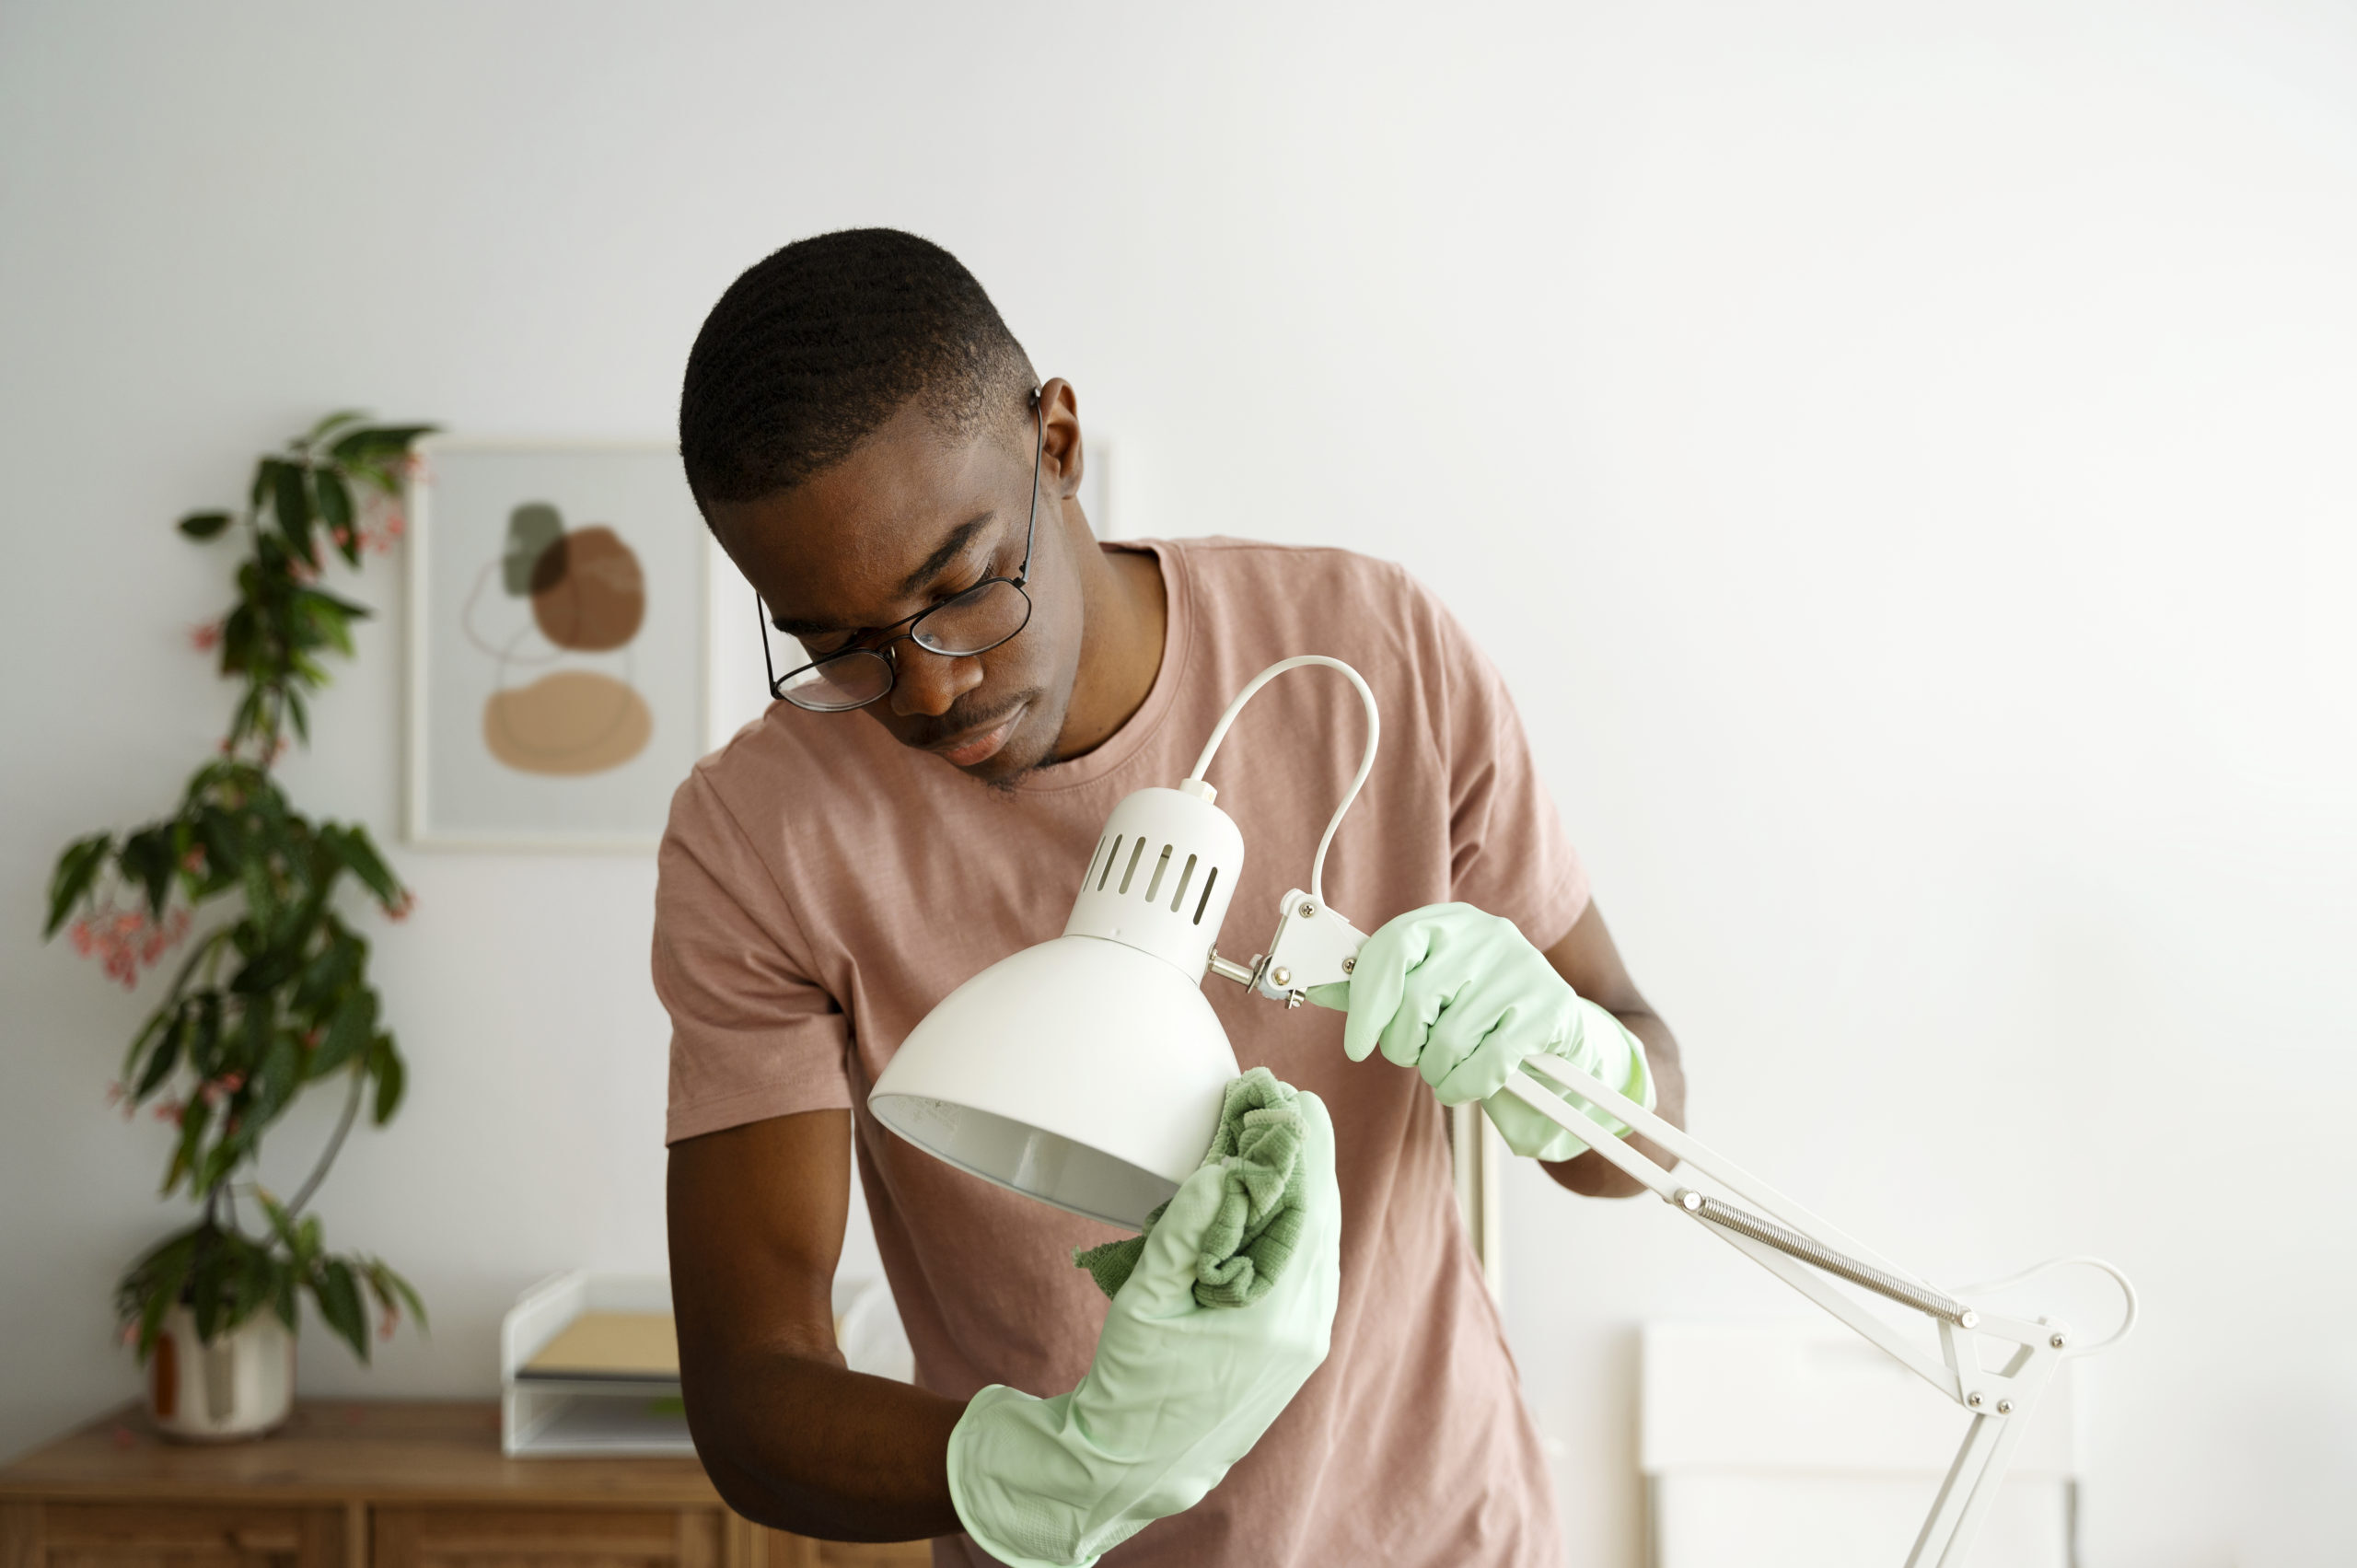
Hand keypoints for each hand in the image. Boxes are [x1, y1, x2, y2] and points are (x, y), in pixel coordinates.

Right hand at [946, 1091, 1340, 1566]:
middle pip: (1324, 1218)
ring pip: (1321, 1242)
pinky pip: (1310, 1268)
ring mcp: (1307, 1340)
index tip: (1288, 1096)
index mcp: (1278, 1315)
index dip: (1301, 1145)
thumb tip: (1223, 1172)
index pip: (1308, 1207)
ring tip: (1280, 1138)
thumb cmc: (1133, 1389)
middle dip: (1307, 1155)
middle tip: (1287, 1101)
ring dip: (1303, 1188)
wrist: (1135, 1469)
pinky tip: (1274, 1199)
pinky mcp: (1295, 1347)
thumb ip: (1184, 1232)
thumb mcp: (1146, 1304)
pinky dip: (1296, 1224)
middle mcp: (1307, 1327)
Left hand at [1306, 903, 1653, 1160]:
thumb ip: (1377, 987)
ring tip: (1447, 1068)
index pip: (1391, 947)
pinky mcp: (1549, 1011)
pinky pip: (1485, 1064)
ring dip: (1436, 1072)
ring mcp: (1522, 970)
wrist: (1559, 1034)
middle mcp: (1489, 935)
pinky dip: (1465, 1087)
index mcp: (1450, 921)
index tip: (1355, 1045)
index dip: (1365, 1001)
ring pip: (1448, 1040)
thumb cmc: (1479, 1013)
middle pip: (1415, 1001)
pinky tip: (1467, 1083)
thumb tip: (1317, 982)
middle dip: (1404, 1046)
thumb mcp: (1429, 989)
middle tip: (1415, 1054)